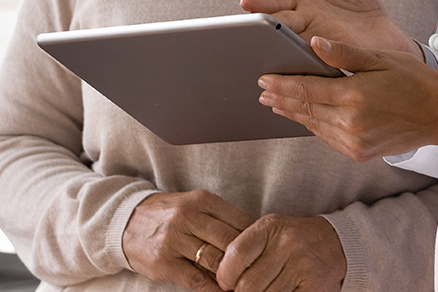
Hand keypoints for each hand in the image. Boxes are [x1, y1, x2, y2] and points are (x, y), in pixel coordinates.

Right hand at [122, 190, 251, 291]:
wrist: (128, 221)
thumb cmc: (169, 213)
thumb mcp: (194, 204)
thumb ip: (219, 217)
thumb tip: (250, 236)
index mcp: (201, 200)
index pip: (238, 220)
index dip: (253, 239)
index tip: (263, 252)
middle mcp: (189, 217)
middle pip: (229, 241)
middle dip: (245, 259)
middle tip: (257, 270)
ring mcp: (175, 241)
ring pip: (215, 261)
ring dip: (231, 276)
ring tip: (242, 282)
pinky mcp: (165, 263)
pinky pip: (196, 280)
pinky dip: (213, 289)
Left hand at [216, 214, 345, 291]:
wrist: (335, 242)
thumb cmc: (293, 240)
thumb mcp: (270, 233)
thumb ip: (245, 250)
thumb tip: (219, 281)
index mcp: (271, 227)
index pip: (236, 255)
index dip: (225, 275)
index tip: (227, 281)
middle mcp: (287, 244)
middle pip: (247, 285)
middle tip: (249, 288)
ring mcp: (302, 266)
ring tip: (268, 287)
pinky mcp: (313, 287)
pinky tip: (283, 290)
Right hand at [242, 0, 420, 57]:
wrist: (387, 30)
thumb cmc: (357, 5)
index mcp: (299, 5)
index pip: (274, 4)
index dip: (261, 5)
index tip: (247, 4)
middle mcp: (303, 28)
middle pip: (278, 29)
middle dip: (264, 30)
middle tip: (251, 30)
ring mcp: (316, 47)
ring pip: (291, 48)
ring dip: (280, 50)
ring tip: (270, 48)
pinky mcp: (331, 63)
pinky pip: (314, 64)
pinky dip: (305, 64)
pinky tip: (300, 61)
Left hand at [258, 37, 437, 160]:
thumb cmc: (412, 79)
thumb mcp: (378, 58)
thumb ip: (343, 53)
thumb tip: (312, 43)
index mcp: (353, 97)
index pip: (307, 90)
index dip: (282, 85)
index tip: (264, 79)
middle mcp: (350, 124)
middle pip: (305, 109)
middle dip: (281, 99)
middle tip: (262, 91)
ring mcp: (354, 142)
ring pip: (313, 125)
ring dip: (293, 113)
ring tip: (276, 103)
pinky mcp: (359, 152)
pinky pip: (327, 136)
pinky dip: (313, 124)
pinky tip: (305, 116)